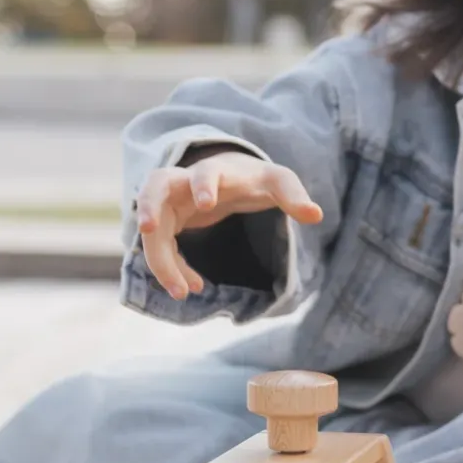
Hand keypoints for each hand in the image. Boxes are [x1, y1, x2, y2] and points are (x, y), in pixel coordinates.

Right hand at [135, 149, 322, 299]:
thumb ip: (293, 196)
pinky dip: (172, 267)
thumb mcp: (278, 182)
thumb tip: (317, 215)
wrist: (231, 175)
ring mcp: (170, 202)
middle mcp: (184, 183)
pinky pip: (159, 246)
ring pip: (151, 227)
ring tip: (182, 292)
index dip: (203, 185)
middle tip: (146, 228)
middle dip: (148, 205)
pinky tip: (192, 287)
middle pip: (153, 185)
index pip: (205, 171)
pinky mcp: (165, 222)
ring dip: (159, 258)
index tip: (206, 204)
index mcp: (216, 170)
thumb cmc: (255, 178)